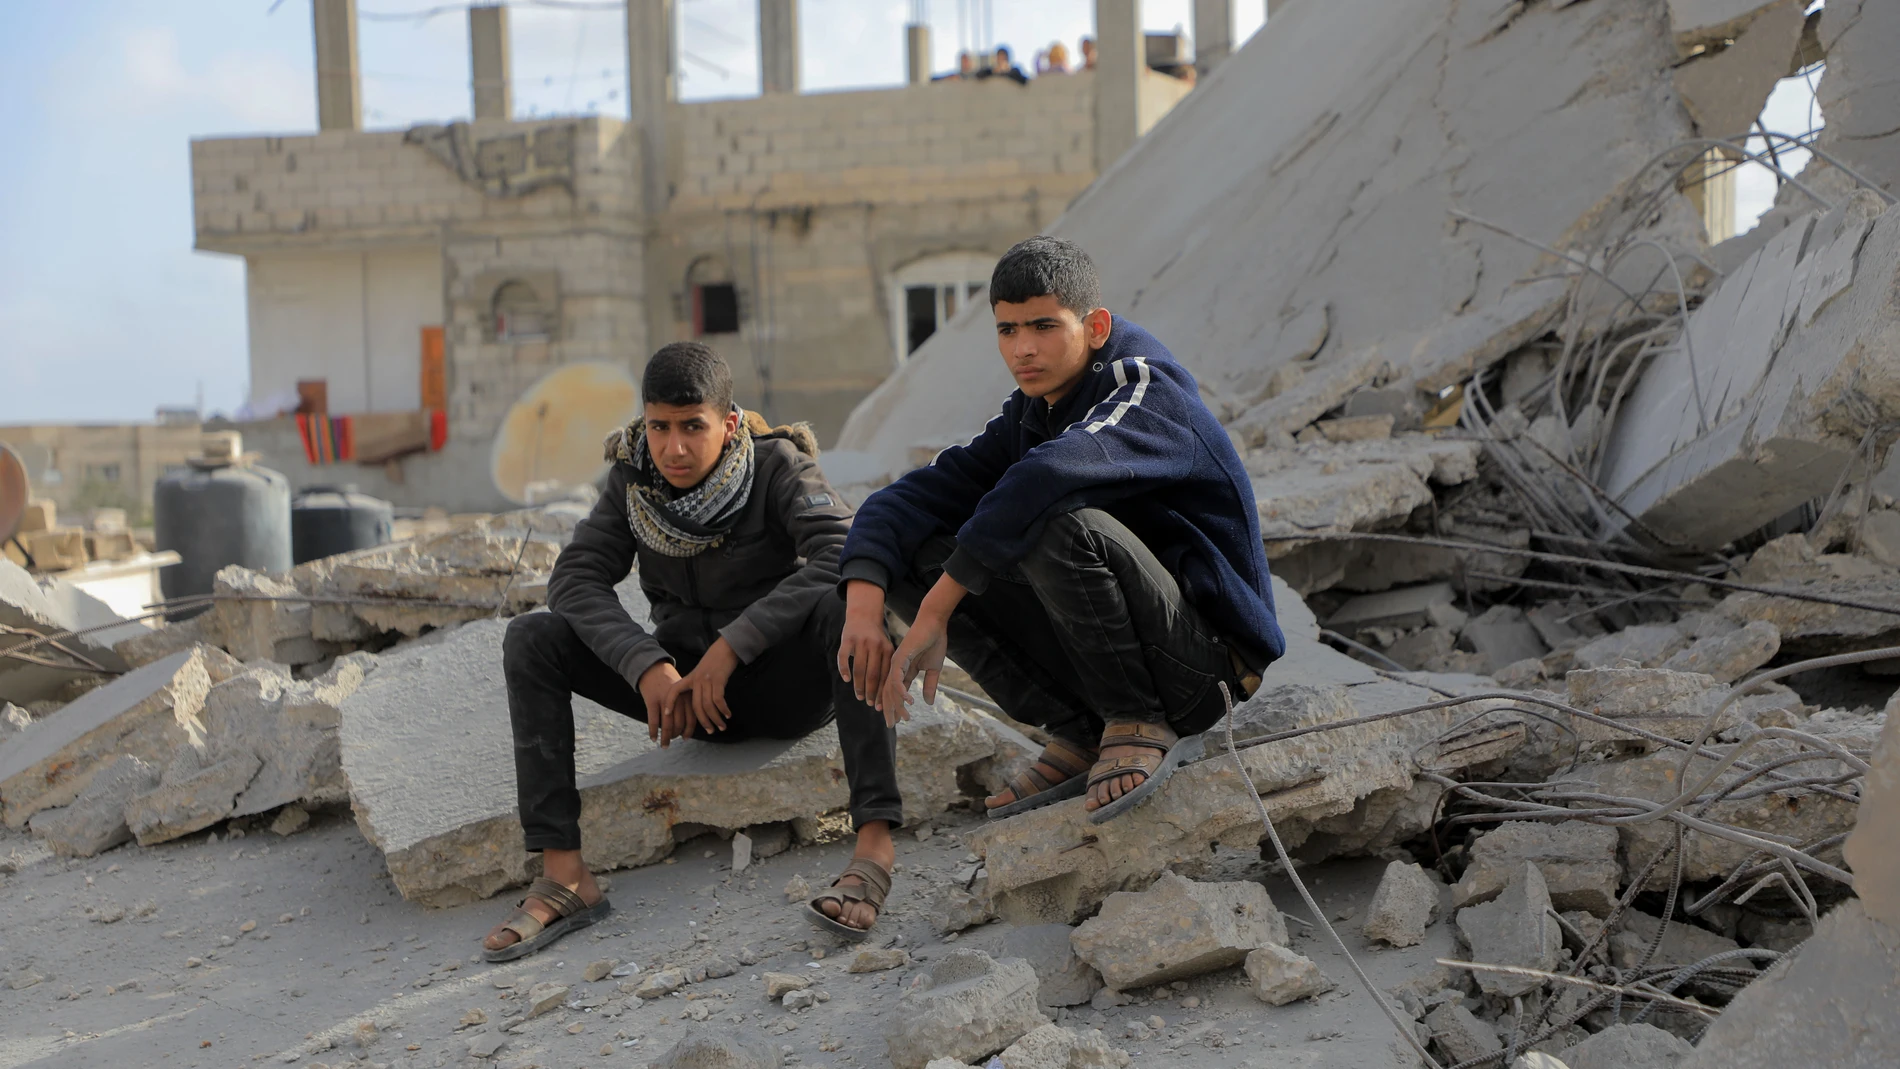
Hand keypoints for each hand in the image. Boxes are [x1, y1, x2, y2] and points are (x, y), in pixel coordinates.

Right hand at [637, 661, 682, 743]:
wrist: (653, 668)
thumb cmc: (669, 682)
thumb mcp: (683, 690)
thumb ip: (687, 705)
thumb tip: (688, 728)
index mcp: (688, 697)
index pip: (691, 719)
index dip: (689, 731)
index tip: (685, 738)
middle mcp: (678, 700)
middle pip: (679, 724)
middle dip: (676, 735)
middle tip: (673, 741)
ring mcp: (664, 701)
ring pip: (667, 725)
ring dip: (666, 738)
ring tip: (664, 745)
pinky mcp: (651, 701)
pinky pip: (653, 721)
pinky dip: (653, 732)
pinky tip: (653, 738)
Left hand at [662, 638, 738, 745]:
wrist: (726, 648)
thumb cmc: (715, 661)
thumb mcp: (701, 672)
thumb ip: (697, 685)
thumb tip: (698, 702)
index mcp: (690, 678)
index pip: (674, 690)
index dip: (669, 702)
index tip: (666, 715)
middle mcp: (696, 680)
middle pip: (695, 706)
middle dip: (703, 721)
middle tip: (710, 731)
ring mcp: (707, 680)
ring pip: (708, 706)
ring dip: (716, 719)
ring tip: (722, 727)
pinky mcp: (718, 680)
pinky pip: (718, 700)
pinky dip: (723, 710)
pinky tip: (728, 715)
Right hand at [838, 580, 893, 706]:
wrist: (863, 615)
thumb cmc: (875, 638)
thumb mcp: (886, 648)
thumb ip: (886, 666)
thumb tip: (888, 693)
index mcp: (887, 649)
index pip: (885, 674)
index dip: (883, 691)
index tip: (881, 705)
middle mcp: (875, 645)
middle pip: (872, 674)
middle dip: (871, 691)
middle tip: (869, 703)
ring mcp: (860, 642)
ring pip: (859, 669)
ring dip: (858, 685)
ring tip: (859, 696)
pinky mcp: (847, 639)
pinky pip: (844, 657)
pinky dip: (844, 669)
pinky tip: (846, 679)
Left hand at [879, 611, 947, 725]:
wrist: (934, 624)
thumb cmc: (934, 642)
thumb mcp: (934, 669)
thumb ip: (930, 685)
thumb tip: (928, 702)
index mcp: (904, 671)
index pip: (896, 692)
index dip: (896, 706)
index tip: (897, 720)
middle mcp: (896, 669)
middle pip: (889, 693)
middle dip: (890, 710)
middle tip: (892, 724)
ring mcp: (896, 664)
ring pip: (892, 689)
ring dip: (898, 705)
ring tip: (905, 718)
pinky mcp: (899, 658)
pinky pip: (898, 679)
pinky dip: (902, 691)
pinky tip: (909, 701)